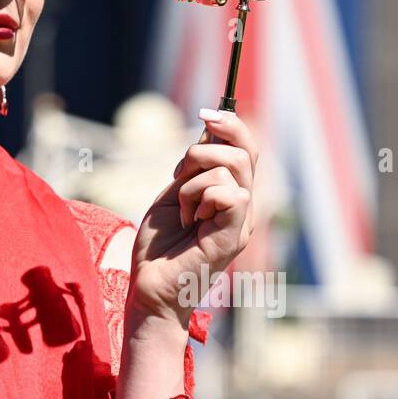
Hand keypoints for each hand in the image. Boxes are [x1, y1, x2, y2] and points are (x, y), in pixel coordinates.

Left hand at [127, 108, 258, 326]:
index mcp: (233, 195)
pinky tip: (189, 221)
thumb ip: (195, 166)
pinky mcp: (234, 237)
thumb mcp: (175, 193)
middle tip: (178, 174)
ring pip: (229, 170)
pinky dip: (197, 198)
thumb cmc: (159, 246)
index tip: (205, 112)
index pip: (248, 148)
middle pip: (244, 151)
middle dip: (201, 151)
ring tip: (182, 211)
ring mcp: (242, 222)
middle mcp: (245, 207)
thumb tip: (211, 126)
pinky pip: (228, 193)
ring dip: (190, 183)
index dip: (231, 124)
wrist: (149, 286)